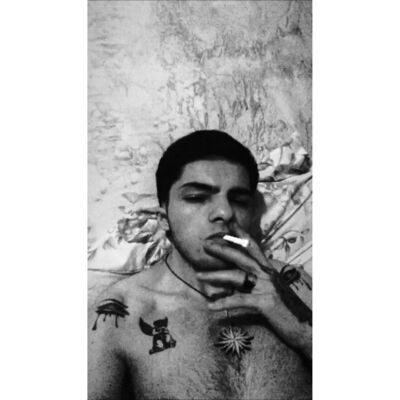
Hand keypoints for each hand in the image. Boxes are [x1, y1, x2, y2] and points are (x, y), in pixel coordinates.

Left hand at [199, 222, 311, 358]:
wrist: (306, 327)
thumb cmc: (286, 310)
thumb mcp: (269, 292)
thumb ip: (253, 284)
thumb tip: (233, 282)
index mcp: (269, 270)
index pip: (254, 247)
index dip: (241, 234)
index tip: (229, 224)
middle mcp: (268, 274)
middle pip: (242, 257)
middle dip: (222, 249)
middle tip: (205, 244)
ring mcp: (267, 287)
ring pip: (237, 277)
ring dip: (215, 276)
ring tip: (198, 275)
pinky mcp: (266, 302)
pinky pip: (240, 300)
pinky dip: (224, 303)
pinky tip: (210, 306)